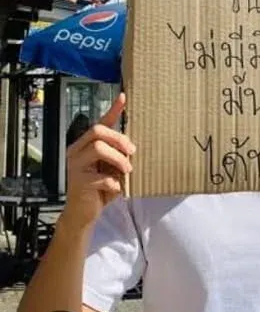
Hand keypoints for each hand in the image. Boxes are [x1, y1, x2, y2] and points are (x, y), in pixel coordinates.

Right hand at [62, 93, 134, 230]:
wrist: (83, 214)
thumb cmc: (100, 188)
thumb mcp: (111, 168)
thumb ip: (118, 155)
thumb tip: (132, 147)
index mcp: (85, 145)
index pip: (100, 123)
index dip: (113, 110)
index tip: (124, 97)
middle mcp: (76, 151)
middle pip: (98, 130)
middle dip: (119, 139)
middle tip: (131, 152)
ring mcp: (75, 166)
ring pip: (98, 148)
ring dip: (118, 159)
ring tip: (127, 171)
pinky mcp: (78, 182)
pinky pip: (101, 176)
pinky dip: (114, 182)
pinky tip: (115, 189)